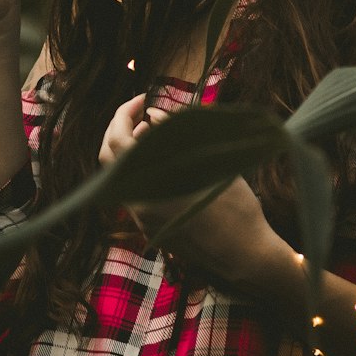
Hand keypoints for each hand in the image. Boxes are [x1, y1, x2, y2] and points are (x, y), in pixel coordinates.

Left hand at [99, 94, 290, 290]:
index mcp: (151, 184)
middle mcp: (138, 204)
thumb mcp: (212, 164)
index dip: (124, 114)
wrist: (245, 256)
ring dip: (133, 149)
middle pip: (110, 158)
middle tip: (141, 110)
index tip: (143, 99)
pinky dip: (142, 169)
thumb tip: (154, 114)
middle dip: (122, 129)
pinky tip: (164, 159)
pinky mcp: (150, 230)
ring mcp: (142, 220)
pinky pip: (136, 191)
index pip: (117, 141)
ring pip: (123, 176)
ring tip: (155, 130)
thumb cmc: (236, 208)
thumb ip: (178, 136)